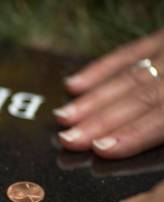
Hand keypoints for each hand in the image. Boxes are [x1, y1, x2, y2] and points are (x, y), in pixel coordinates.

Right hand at [54, 29, 163, 158]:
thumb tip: (163, 137)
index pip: (162, 115)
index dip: (133, 132)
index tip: (102, 148)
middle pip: (138, 97)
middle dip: (100, 120)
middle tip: (68, 140)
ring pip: (127, 78)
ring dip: (92, 100)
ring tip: (62, 118)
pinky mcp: (163, 37)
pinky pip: (128, 53)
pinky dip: (100, 69)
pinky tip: (74, 85)